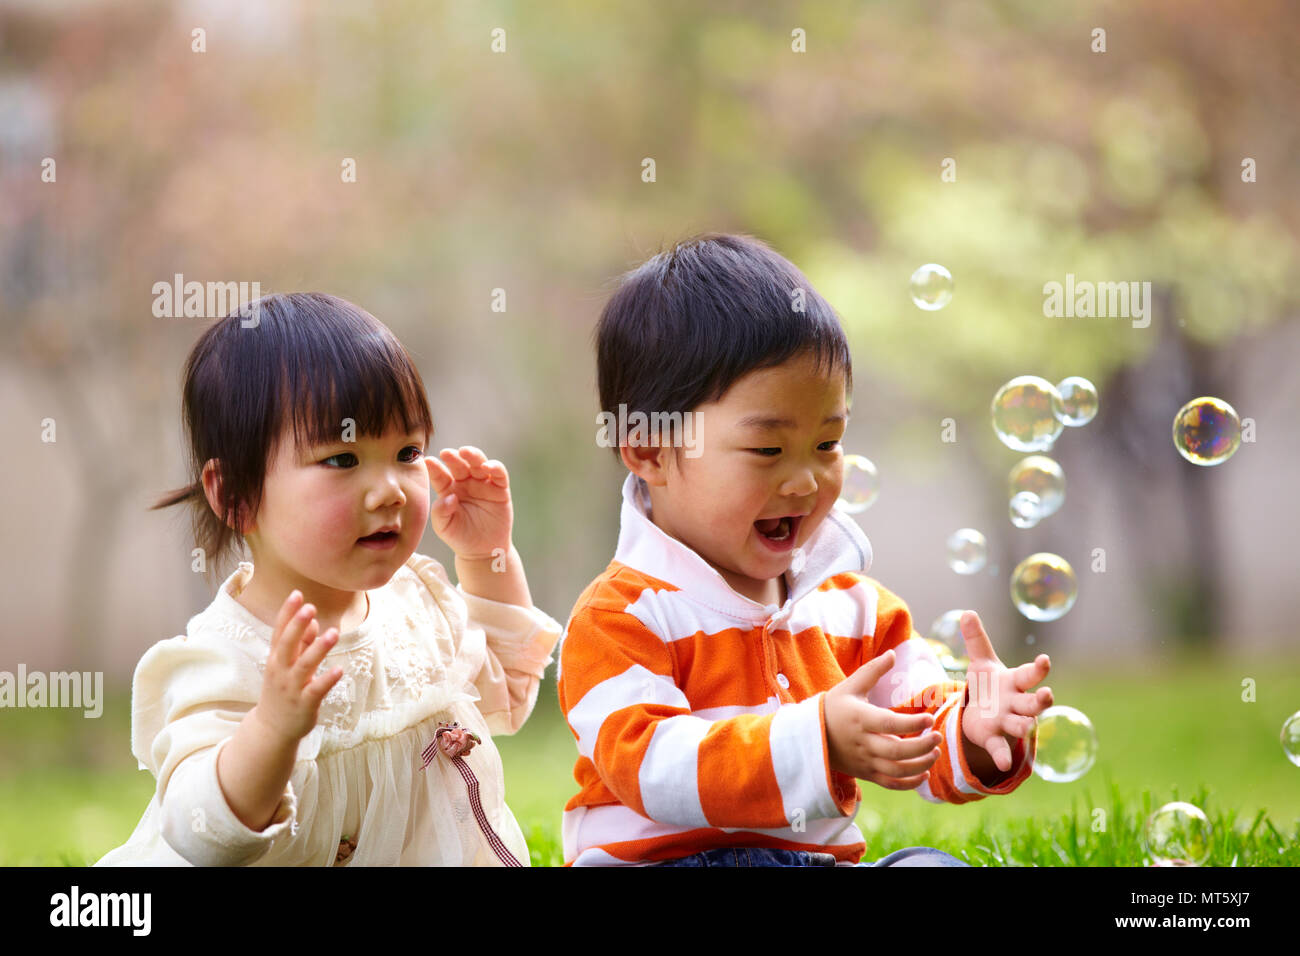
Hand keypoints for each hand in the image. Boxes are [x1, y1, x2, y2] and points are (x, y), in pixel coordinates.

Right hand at [253, 590, 342, 744]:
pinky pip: (316, 690)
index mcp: (276, 659)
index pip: (279, 632)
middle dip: (297, 626)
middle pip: (287, 645)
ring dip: (318, 649)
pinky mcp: (304, 704)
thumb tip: (313, 621)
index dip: (287, 613)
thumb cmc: (283, 689)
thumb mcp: (287, 665)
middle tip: (309, 607)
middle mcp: (281, 671)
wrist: (272, 728)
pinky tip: (339, 670)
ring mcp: (292, 688)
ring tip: (333, 633)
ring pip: (304, 665)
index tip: (296, 593)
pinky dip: (327, 680)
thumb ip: (300, 643)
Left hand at [424, 446, 512, 560]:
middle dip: (454, 457)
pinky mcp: (500, 490)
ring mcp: (483, 485)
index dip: (435, 468)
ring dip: (473, 456)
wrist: (483, 552)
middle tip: (446, 453)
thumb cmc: (460, 537)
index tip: (428, 461)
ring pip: (479, 464)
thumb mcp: (444, 527)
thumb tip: (450, 496)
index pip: (440, 476)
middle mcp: (465, 483)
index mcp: (449, 489)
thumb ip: (440, 511)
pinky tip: (487, 466)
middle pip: (460, 465)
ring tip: (466, 452)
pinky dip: (495, 467)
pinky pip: (499, 474)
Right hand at [825, 649, 943, 789]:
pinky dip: (909, 783)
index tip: (929, 718)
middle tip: (937, 736)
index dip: (912, 723)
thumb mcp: (850, 686)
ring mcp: (865, 761)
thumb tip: (893, 653)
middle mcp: (863, 743)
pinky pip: (891, 783)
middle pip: (897, 750)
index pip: (890, 724)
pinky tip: (924, 773)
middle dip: (922, 746)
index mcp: (860, 719)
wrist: (811, 736)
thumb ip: (873, 670)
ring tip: (935, 752)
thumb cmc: (834, 707)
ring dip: (920, 764)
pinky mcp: (866, 774)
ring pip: (896, 770)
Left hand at [959, 611, 1052, 773]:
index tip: (1045, 660)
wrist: (981, 713)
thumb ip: (975, 640)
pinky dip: (1003, 756)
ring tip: (1029, 728)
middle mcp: (1016, 703)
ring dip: (1026, 726)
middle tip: (1047, 695)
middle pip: (1034, 703)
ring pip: (1022, 725)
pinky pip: (1001, 748)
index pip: (1030, 674)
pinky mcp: (995, 738)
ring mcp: (1008, 722)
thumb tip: (968, 612)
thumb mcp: (981, 662)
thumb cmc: (988, 685)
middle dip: (1041, 700)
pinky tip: (1004, 764)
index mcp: (1014, 683)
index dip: (1039, 668)